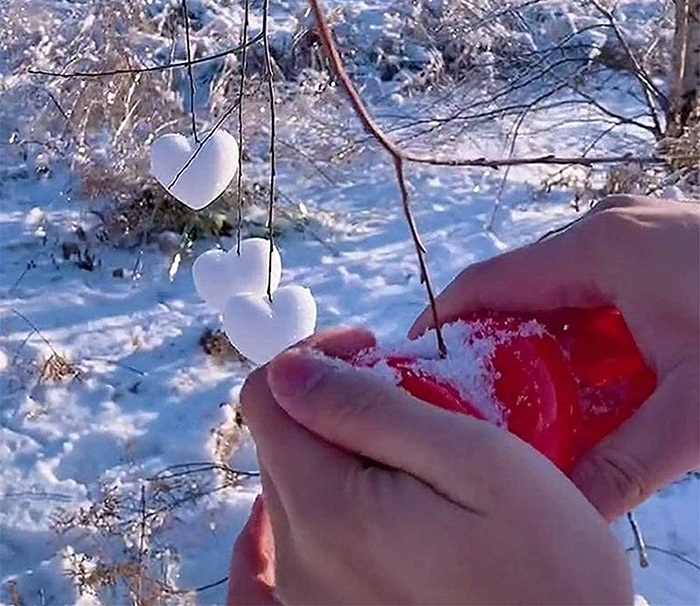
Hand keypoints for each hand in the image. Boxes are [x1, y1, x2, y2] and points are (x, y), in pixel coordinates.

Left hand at [229, 329, 631, 604]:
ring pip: (297, 480)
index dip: (315, 356)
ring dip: (345, 446)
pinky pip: (304, 534)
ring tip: (416, 456)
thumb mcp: (474, 462)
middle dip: (336, 400)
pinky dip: (339, 495)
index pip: (266, 395)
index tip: (374, 352)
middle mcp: (298, 559)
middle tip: (411, 402)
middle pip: (284, 437)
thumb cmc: (545, 569)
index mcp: (325, 509)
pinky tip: (384, 499)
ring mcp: (307, 594)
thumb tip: (287, 369)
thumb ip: (368, 410)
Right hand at [410, 195, 699, 519]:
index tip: (415, 363)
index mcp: (600, 248)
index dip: (444, 321)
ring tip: (527, 394)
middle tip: (473, 398)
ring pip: (557, 288)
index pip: (489, 282)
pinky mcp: (656, 245)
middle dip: (491, 341)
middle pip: (519, 285)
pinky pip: (593, 287)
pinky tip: (588, 373)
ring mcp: (634, 231)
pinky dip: (579, 330)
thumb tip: (570, 517)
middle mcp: (607, 228)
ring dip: (538, 339)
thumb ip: (626, 463)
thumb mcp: (699, 410)